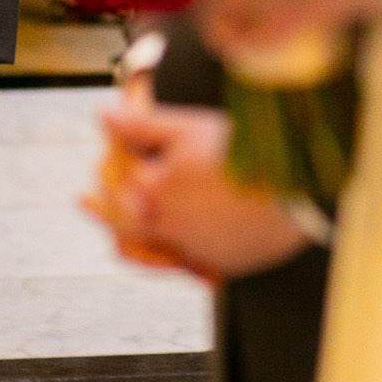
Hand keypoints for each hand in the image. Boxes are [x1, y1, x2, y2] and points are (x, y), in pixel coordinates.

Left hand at [83, 98, 312, 282]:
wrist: (294, 195)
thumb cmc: (240, 156)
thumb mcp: (187, 129)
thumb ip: (140, 125)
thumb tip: (102, 116)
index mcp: (153, 194)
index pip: (113, 187)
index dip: (104, 172)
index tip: (96, 166)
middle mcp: (168, 228)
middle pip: (122, 227)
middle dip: (105, 210)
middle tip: (87, 203)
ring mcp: (194, 250)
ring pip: (149, 253)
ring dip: (134, 241)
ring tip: (123, 234)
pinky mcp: (220, 264)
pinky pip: (185, 265)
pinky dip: (172, 254)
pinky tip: (177, 243)